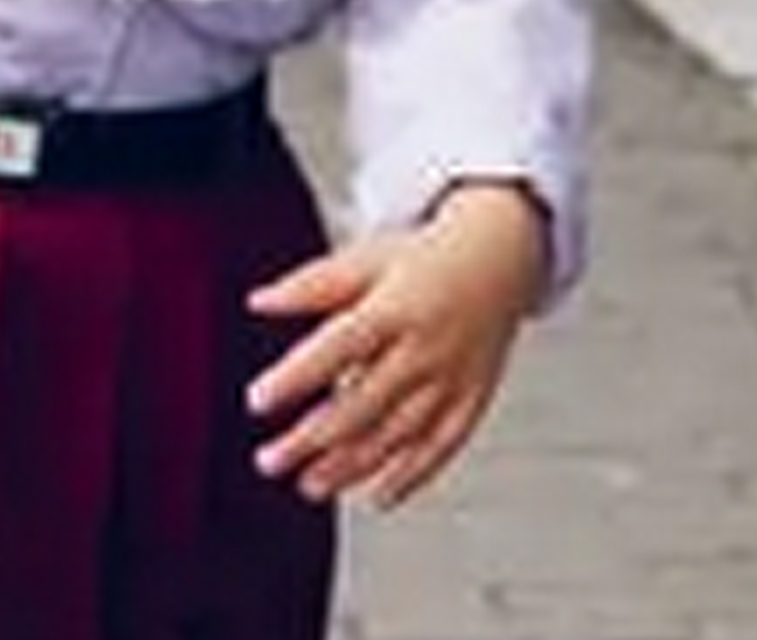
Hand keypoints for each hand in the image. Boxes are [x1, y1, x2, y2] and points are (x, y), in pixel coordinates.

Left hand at [244, 181, 548, 510]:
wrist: (499, 260)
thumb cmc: (422, 261)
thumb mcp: (366, 259)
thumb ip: (311, 285)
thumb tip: (257, 301)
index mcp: (395, 308)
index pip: (338, 347)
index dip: (297, 376)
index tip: (257, 400)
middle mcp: (425, 349)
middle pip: (363, 404)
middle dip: (312, 439)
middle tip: (269, 461)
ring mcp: (451, 380)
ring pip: (398, 434)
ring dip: (352, 466)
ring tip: (308, 485)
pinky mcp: (471, 402)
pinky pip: (442, 448)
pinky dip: (412, 476)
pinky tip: (378, 497)